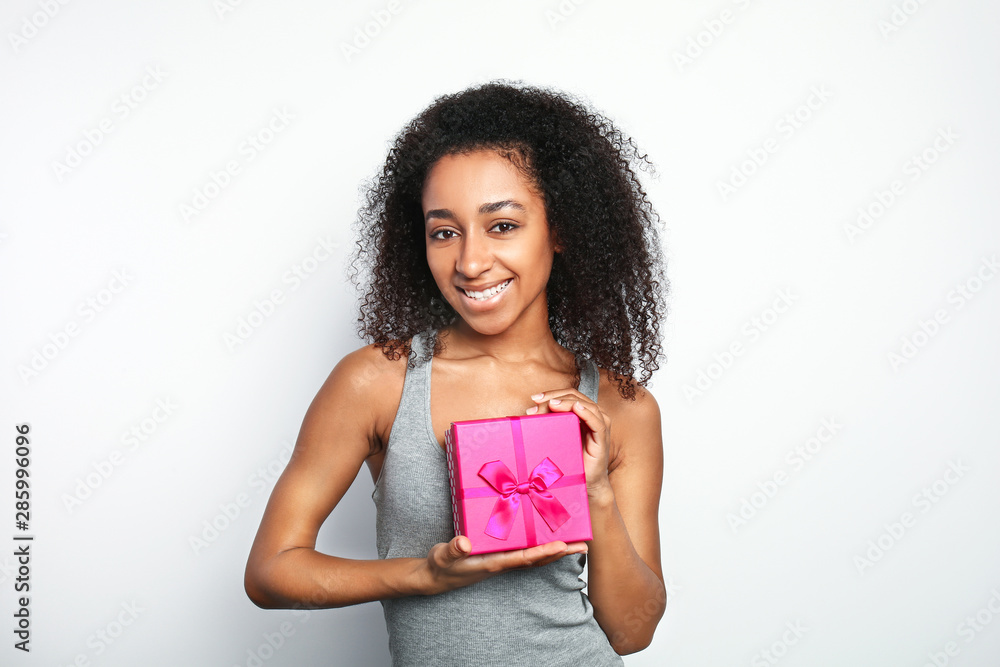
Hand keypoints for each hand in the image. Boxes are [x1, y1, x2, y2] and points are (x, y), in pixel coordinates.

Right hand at [423, 535, 587, 594]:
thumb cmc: (440, 567)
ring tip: (576, 542)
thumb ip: (453, 549)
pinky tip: (548, 540)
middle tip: (584, 544)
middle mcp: (502, 563)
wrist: (435, 578)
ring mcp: (502, 561)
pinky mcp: (499, 557)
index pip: (523, 558)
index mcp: (493, 563)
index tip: (562, 545)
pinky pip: (525, 552)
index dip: (543, 552)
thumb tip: (465, 543)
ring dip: (555, 550)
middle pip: (537, 559)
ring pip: (534, 556)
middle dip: (560, 552)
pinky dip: (541, 547)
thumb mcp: (443, 556)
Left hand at [526, 389, 613, 500]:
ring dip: (566, 402)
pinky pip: (596, 421)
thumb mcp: (557, 438)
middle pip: (574, 396)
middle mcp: (593, 416)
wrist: (586, 482)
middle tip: (537, 402)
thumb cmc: (572, 461)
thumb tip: (529, 413)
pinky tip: (576, 408)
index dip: (551, 393)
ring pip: (584, 404)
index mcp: (582, 413)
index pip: (568, 395)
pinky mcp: (602, 438)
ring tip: (551, 404)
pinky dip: (586, 412)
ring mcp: (599, 425)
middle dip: (555, 397)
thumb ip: (549, 423)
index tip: (534, 399)